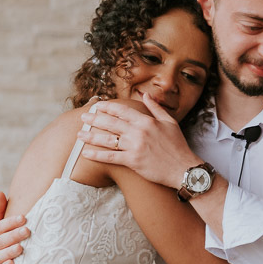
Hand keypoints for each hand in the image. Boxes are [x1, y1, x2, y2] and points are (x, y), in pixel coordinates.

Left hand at [78, 94, 194, 188]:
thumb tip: (146, 95)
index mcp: (147, 121)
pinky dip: (97, 155)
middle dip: (94, 119)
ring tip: (79, 134)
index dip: (107, 107)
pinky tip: (86, 153)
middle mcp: (138, 132)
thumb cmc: (178, 145)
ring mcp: (135, 147)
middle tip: (83, 117)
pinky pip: (110, 157)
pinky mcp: (133, 161)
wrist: (183, 168)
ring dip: (91, 136)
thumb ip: (156, 108)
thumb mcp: (170, 122)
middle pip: (111, 123)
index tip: (97, 105)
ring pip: (107, 139)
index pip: (122, 110)